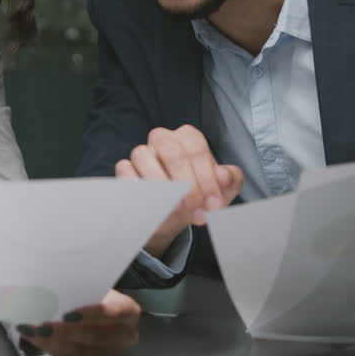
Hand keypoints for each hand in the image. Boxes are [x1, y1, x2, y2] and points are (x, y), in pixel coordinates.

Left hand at [19, 290, 140, 355]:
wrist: (101, 307)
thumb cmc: (95, 293)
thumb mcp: (93, 286)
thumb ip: (79, 289)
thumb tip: (53, 289)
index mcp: (129, 311)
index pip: (113, 312)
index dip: (90, 314)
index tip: (67, 314)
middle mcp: (125, 335)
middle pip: (96, 336)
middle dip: (66, 332)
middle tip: (43, 326)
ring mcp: (111, 352)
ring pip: (81, 351)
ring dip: (54, 343)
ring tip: (34, 333)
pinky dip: (52, 350)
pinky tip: (37, 340)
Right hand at [114, 125, 242, 256]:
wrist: (174, 217)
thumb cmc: (199, 197)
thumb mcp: (222, 191)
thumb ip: (230, 180)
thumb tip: (223, 174)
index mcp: (188, 138)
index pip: (196, 149)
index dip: (206, 179)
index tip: (212, 205)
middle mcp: (163, 139)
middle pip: (172, 152)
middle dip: (187, 185)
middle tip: (196, 211)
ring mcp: (142, 153)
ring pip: (143, 155)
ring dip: (161, 186)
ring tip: (175, 208)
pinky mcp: (125, 169)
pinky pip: (125, 171)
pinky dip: (139, 188)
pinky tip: (154, 204)